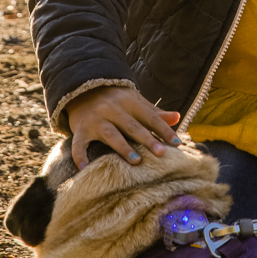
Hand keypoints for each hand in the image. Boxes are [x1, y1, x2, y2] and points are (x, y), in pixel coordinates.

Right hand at [65, 85, 181, 169]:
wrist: (83, 89)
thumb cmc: (116, 100)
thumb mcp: (135, 102)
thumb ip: (155, 112)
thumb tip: (177, 117)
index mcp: (129, 102)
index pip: (150, 117)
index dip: (164, 130)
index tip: (177, 143)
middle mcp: (113, 110)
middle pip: (132, 126)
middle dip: (147, 139)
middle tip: (161, 153)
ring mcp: (95, 120)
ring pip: (110, 134)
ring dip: (123, 148)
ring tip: (136, 161)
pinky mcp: (80, 129)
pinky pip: (78, 144)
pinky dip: (79, 156)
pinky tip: (85, 168)